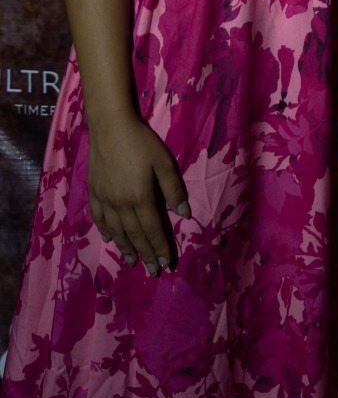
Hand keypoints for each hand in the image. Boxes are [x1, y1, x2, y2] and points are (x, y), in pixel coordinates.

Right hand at [87, 117, 189, 272]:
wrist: (110, 127)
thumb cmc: (142, 142)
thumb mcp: (164, 163)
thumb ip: (174, 190)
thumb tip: (184, 215)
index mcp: (140, 197)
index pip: (152, 229)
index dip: (160, 247)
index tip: (166, 263)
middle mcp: (121, 204)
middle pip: (135, 235)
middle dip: (146, 254)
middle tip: (152, 270)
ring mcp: (105, 199)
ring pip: (116, 231)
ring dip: (126, 248)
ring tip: (132, 262)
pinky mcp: (94, 192)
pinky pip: (99, 218)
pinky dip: (105, 231)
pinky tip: (110, 240)